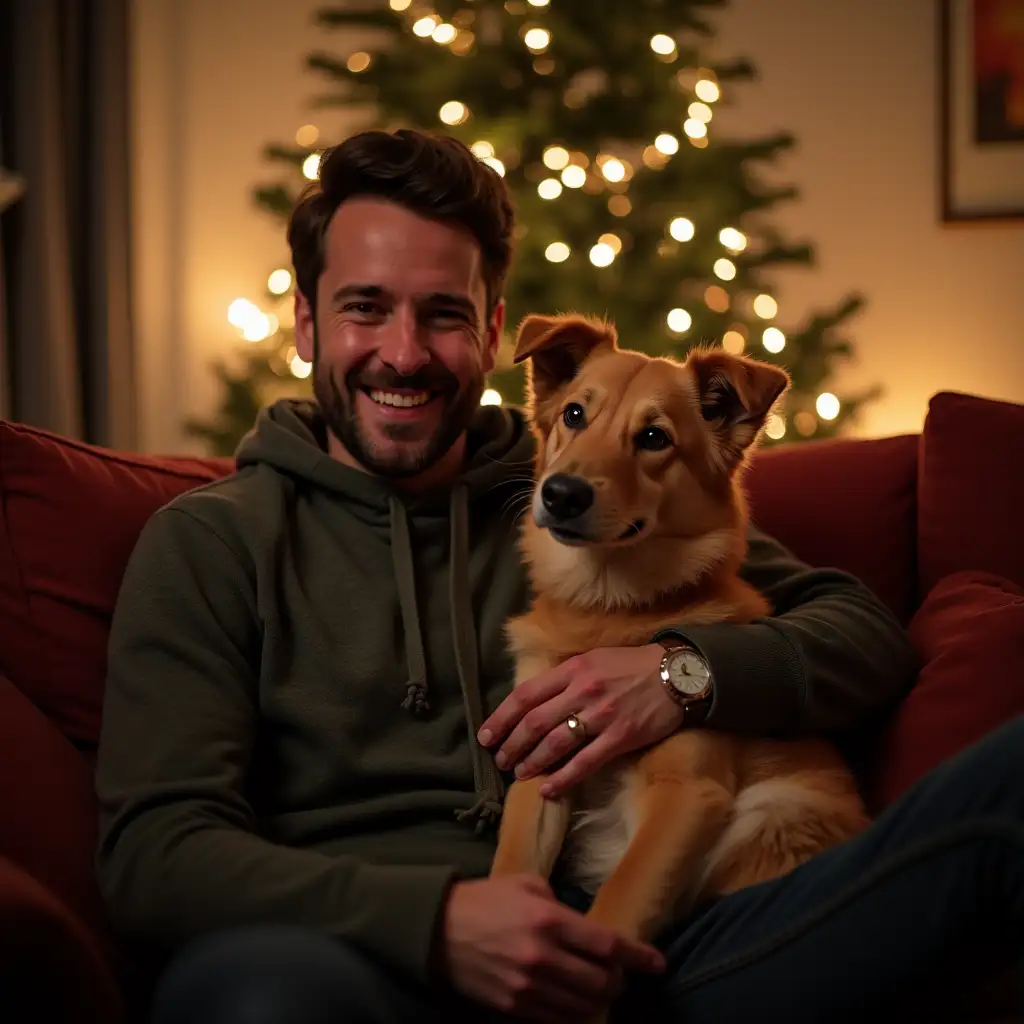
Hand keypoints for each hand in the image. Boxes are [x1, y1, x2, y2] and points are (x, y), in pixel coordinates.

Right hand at [437, 874, 664, 1020]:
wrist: (438, 929)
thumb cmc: (486, 899)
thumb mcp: (527, 884)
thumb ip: (559, 903)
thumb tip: (584, 925)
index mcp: (549, 920)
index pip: (607, 945)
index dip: (638, 956)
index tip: (657, 963)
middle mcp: (543, 957)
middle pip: (601, 983)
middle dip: (618, 981)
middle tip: (618, 974)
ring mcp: (529, 987)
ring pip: (584, 1007)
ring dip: (599, 1001)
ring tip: (598, 989)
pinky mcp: (514, 1008)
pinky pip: (558, 1021)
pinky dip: (574, 1015)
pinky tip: (575, 1003)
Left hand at [478, 646, 684, 797]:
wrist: (678, 674)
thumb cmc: (632, 666)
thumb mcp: (594, 659)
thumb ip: (564, 678)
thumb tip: (533, 702)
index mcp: (573, 668)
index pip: (526, 695)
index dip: (502, 718)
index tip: (487, 735)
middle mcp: (584, 690)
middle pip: (535, 722)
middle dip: (512, 744)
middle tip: (501, 759)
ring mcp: (603, 715)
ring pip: (556, 743)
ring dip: (532, 762)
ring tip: (519, 774)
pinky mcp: (621, 737)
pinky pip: (586, 762)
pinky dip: (563, 778)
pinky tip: (548, 789)